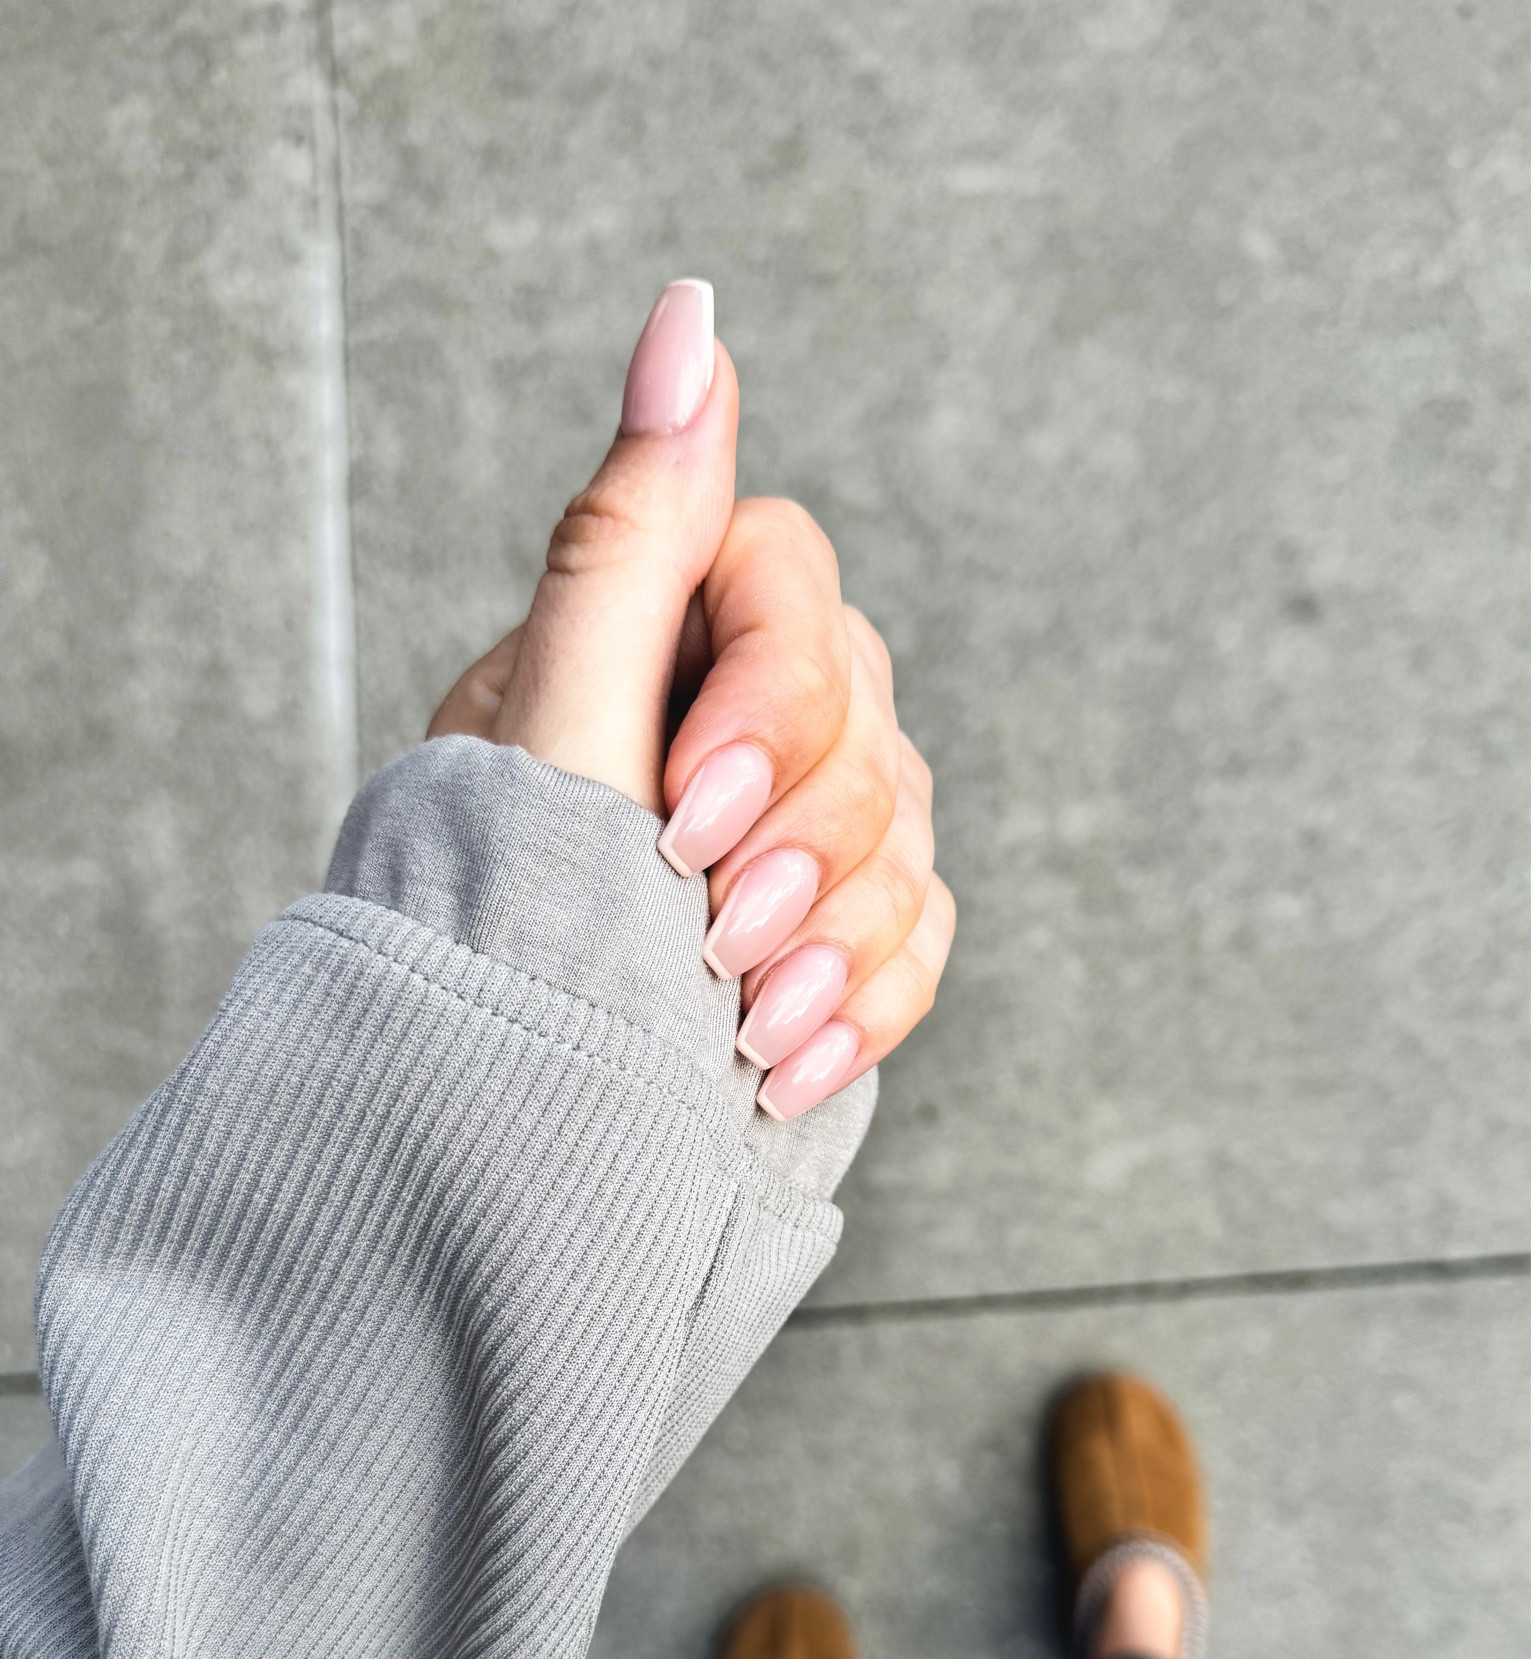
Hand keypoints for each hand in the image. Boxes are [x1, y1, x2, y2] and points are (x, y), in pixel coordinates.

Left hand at [428, 281, 954, 1118]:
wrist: (496, 1101)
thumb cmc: (502, 910)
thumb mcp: (556, 716)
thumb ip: (634, 531)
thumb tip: (689, 312)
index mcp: (661, 629)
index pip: (788, 588)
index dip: (767, 705)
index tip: (684, 820)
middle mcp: (747, 707)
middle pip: (863, 730)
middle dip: (797, 852)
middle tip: (709, 940)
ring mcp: (806, 821)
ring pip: (906, 845)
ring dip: (831, 948)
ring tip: (738, 1027)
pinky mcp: (842, 927)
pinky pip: (918, 939)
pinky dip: (863, 1006)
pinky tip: (784, 1063)